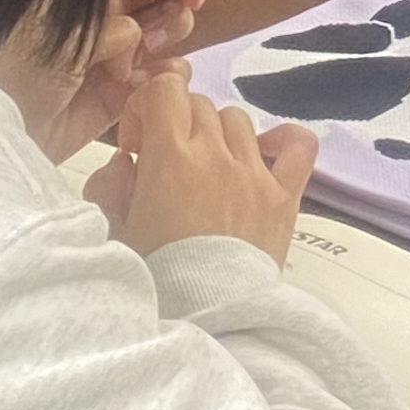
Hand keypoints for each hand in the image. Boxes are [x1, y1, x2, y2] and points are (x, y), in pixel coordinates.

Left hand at [0, 0, 213, 158]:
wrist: (14, 128)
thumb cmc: (27, 70)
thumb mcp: (66, 29)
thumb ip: (113, 20)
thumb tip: (139, 33)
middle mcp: (113, 12)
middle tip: (190, 2)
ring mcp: (125, 50)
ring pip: (174, 25)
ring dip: (173, 29)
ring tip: (151, 50)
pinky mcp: (132, 88)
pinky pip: (170, 72)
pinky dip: (168, 73)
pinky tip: (146, 81)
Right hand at [89, 67, 316, 263]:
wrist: (208, 319)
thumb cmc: (156, 279)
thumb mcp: (115, 233)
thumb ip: (111, 187)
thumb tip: (125, 162)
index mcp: (170, 157)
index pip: (163, 90)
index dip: (144, 106)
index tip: (135, 142)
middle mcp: (216, 154)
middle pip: (198, 105)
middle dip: (175, 124)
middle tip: (163, 164)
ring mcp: (254, 172)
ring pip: (237, 119)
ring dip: (217, 134)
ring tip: (204, 169)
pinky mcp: (284, 196)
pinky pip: (298, 147)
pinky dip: (284, 139)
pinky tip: (265, 151)